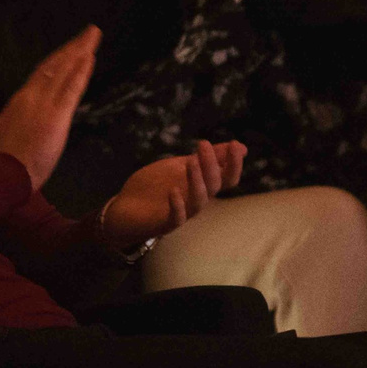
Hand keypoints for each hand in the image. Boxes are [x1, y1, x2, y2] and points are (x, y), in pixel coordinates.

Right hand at [0, 26, 98, 188]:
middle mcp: (32, 96)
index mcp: (20, 100)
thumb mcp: (3, 132)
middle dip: (73, 47)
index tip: (70, 48)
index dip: (59, 59)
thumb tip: (15, 116)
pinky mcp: (57, 116)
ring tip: (93, 36)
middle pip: (55, 65)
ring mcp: (45, 104)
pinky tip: (90, 57)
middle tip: (90, 31)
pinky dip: (81, 72)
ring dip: (80, 51)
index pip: (43, 73)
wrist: (5, 174)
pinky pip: (71, 88)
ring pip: (64, 70)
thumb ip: (14, 119)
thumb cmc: (3, 160)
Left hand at [101, 142, 246, 248]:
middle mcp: (197, 200)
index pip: (228, 177)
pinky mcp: (164, 223)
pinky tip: (174, 192)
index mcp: (203, 185)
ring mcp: (182, 212)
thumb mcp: (182, 164)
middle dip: (211, 164)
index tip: (234, 144)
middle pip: (214, 185)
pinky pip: (176, 219)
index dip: (234, 163)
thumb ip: (207, 158)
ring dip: (196, 181)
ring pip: (199, 201)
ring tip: (190, 161)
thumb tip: (241, 146)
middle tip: (202, 144)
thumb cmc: (155, 186)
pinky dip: (177, 206)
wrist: (125, 207)